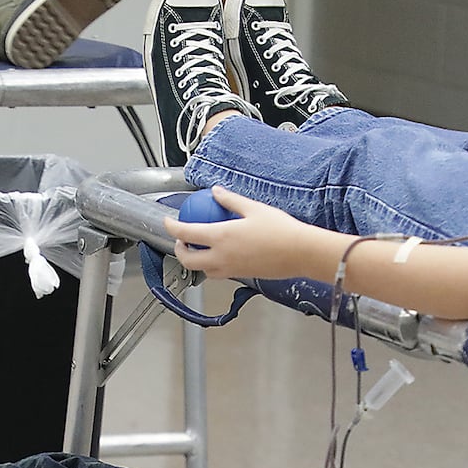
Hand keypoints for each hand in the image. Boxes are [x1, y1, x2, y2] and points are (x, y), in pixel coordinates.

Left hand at [164, 186, 330, 280]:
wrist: (300, 253)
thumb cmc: (280, 230)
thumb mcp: (253, 208)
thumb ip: (230, 200)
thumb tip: (215, 192)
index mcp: (221, 237)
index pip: (185, 233)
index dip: (171, 226)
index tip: (167, 220)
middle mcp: (221, 257)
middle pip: (187, 260)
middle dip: (178, 250)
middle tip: (181, 239)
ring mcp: (230, 269)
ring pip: (202, 270)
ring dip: (195, 261)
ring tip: (199, 248)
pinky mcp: (240, 275)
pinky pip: (218, 273)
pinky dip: (212, 266)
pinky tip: (221, 254)